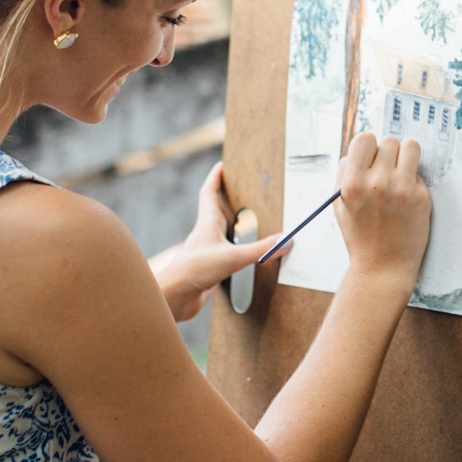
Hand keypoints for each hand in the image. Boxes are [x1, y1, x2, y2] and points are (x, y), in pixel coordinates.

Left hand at [152, 162, 279, 321]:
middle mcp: (206, 234)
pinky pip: (226, 252)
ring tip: (245, 217)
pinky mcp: (210, 268)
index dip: (215, 177)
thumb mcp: (232, 257)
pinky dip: (235, 247)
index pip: (209, 192)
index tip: (222, 164)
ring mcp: (208, 251)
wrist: (175, 297)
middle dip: (225, 196)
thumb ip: (260, 250)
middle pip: (215, 209)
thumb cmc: (194, 271)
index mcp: (207, 223)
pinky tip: (243, 252)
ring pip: (221, 231)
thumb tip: (286, 241)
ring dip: (231, 223)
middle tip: (238, 187)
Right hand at [332, 133, 431, 289]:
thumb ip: (346, 173)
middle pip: (389, 141)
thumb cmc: (360, 235)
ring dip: (406, 157)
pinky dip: (414, 180)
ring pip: (411, 147)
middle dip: (388, 153)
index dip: (369, 147)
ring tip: (400, 174)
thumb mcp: (340, 204)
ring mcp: (402, 189)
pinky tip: (406, 198)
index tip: (371, 158)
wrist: (382, 267)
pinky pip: (419, 172)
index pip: (364, 139)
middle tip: (387, 171)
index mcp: (352, 184)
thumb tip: (360, 148)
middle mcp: (377, 183)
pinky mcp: (421, 197)